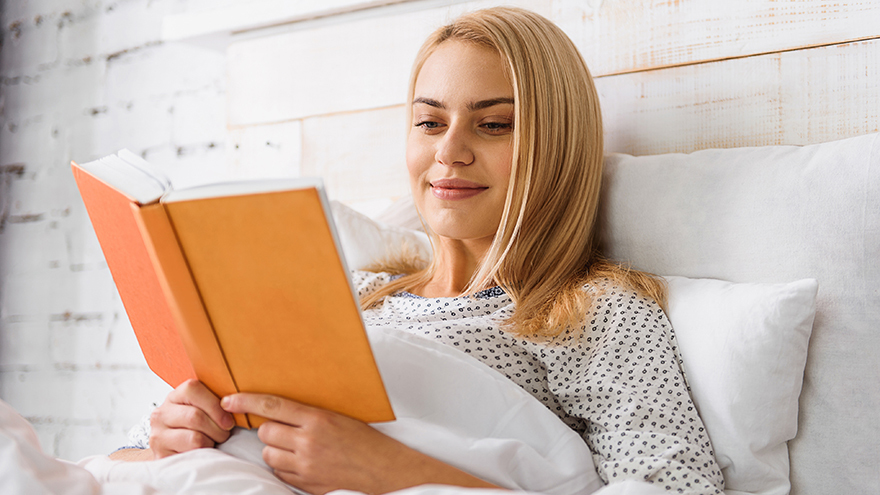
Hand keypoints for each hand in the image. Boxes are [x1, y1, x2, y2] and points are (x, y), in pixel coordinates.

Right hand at [149, 379, 234, 458]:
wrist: (178, 452)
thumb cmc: (198, 428)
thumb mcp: (204, 409)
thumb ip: (216, 401)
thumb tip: (238, 400)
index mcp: (174, 396)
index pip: (193, 389)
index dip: (215, 405)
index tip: (228, 420)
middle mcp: (161, 413)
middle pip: (195, 416)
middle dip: (217, 428)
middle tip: (224, 434)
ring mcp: (158, 435)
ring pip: (194, 437)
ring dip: (212, 441)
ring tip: (214, 442)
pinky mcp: (161, 455)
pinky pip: (191, 454)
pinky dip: (204, 453)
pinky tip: (204, 451)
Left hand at [221, 394, 501, 494]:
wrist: (384, 470)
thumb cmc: (365, 440)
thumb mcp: (339, 417)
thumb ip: (309, 414)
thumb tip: (278, 410)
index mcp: (318, 418)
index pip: (273, 404)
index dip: (246, 401)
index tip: (229, 399)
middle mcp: (308, 441)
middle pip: (265, 431)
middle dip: (268, 429)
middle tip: (282, 428)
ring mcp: (306, 465)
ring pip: (269, 454)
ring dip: (275, 449)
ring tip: (294, 447)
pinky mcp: (307, 483)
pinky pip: (280, 473)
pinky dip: (284, 467)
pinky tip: (300, 462)